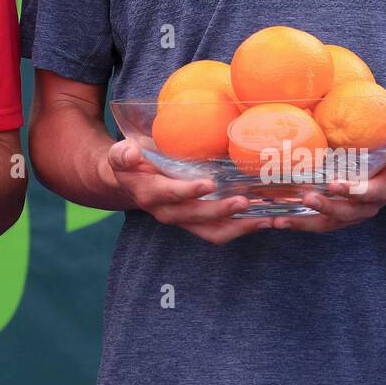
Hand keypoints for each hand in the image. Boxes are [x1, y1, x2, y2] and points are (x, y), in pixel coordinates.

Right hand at [104, 139, 272, 244]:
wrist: (129, 183)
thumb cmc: (129, 163)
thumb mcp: (120, 155)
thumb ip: (122, 154)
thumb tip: (130, 152)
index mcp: (150, 194)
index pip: (171, 195)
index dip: (188, 191)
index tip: (208, 183)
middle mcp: (168, 213)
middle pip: (197, 217)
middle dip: (222, 211)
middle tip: (244, 201)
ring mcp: (185, 220)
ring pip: (213, 232)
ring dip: (240, 227)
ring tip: (265, 219)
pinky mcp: (198, 223)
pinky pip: (221, 231)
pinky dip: (243, 227)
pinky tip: (264, 219)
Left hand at [271, 140, 385, 232]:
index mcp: (384, 190)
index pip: (368, 193)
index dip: (352, 191)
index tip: (335, 185)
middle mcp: (368, 207)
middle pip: (345, 213)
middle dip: (324, 207)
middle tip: (305, 198)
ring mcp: (352, 214)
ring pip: (328, 224)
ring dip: (303, 223)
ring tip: (278, 221)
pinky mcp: (339, 216)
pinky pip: (319, 223)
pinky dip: (299, 222)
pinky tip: (276, 219)